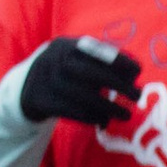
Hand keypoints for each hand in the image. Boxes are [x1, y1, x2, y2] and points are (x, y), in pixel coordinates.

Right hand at [20, 35, 141, 127]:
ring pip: (82, 96)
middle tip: (137, 96)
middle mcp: (54, 60)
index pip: (96, 49)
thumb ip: (102, 62)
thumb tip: (134, 72)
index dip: (118, 59)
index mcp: (67, 45)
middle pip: (90, 73)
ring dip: (109, 108)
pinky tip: (103, 121)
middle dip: (118, 85)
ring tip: (126, 115)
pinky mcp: (41, 101)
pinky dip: (91, 117)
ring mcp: (46, 81)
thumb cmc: (65, 72)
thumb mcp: (78, 60)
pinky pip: (71, 111)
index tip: (138, 71)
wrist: (27, 88)